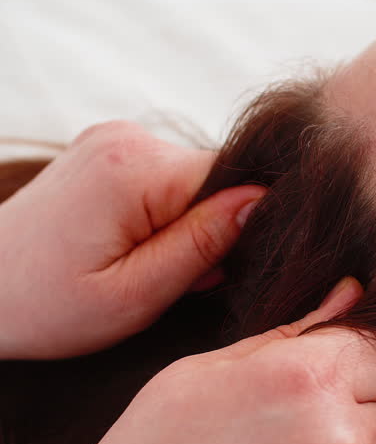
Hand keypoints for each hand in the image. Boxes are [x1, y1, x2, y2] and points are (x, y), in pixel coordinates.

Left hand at [0, 119, 265, 358]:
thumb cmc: (45, 307)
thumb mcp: (133, 296)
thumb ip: (202, 246)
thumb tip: (261, 201)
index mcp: (134, 169)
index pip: (234, 179)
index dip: (236, 229)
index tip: (206, 273)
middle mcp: (126, 136)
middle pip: (213, 178)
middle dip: (206, 230)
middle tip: (165, 280)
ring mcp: (113, 135)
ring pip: (190, 180)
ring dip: (182, 224)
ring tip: (137, 266)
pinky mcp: (105, 147)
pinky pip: (162, 177)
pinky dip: (160, 214)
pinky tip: (127, 247)